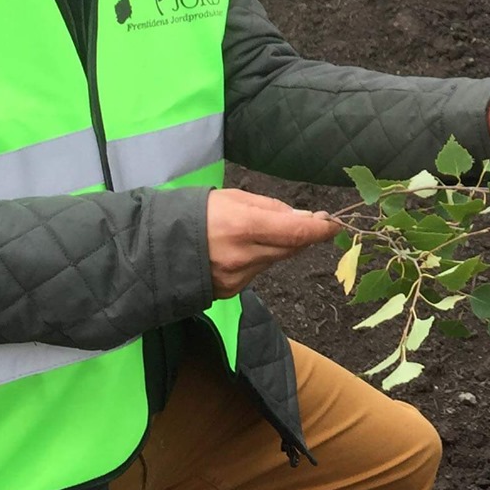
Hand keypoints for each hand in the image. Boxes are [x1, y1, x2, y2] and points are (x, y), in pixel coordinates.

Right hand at [204, 188, 340, 297]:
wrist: (155, 246)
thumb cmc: (197, 212)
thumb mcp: (233, 198)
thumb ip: (272, 208)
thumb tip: (305, 218)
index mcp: (243, 226)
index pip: (295, 233)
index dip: (320, 230)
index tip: (334, 224)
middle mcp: (242, 256)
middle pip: (289, 249)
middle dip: (300, 236)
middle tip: (306, 223)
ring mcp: (235, 278)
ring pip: (274, 261)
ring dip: (276, 247)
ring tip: (255, 232)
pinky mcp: (229, 291)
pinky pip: (257, 273)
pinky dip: (257, 260)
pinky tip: (239, 250)